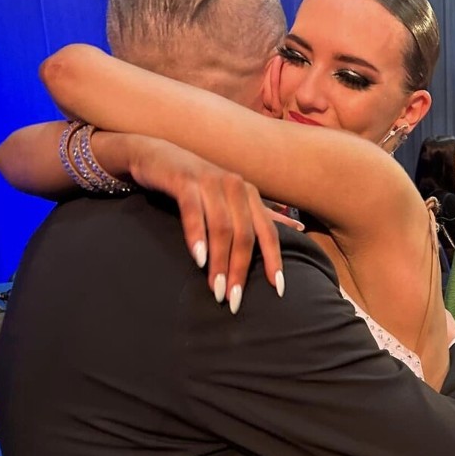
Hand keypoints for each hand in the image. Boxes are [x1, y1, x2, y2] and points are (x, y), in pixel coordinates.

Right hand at [127, 136, 302, 311]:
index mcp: (249, 194)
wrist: (156, 155)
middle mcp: (235, 186)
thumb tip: (298, 229)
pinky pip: (193, 211)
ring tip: (216, 289)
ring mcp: (210, 182)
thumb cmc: (197, 184)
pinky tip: (198, 259)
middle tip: (233, 299)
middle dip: (240, 269)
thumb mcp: (232, 199)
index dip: (274, 260)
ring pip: (221, 227)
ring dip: (219, 261)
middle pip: (245, 235)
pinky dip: (197, 236)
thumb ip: (262, 215)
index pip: (268, 232)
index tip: (277, 289)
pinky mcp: (184, 180)